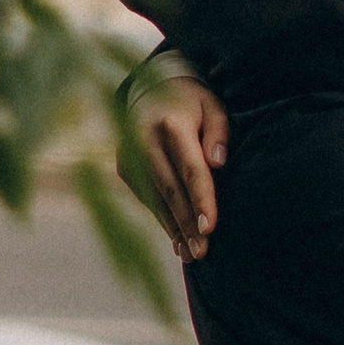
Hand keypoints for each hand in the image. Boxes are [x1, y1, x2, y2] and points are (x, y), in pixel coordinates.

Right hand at [132, 68, 228, 257]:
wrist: (149, 90)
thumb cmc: (191, 102)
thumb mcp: (212, 105)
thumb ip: (219, 132)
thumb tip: (218, 163)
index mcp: (171, 125)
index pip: (189, 169)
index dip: (200, 200)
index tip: (210, 227)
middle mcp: (144, 142)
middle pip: (170, 191)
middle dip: (187, 225)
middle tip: (203, 252)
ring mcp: (130, 157)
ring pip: (156, 201)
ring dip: (174, 229)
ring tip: (193, 255)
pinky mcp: (124, 169)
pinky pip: (148, 200)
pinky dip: (163, 220)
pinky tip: (178, 240)